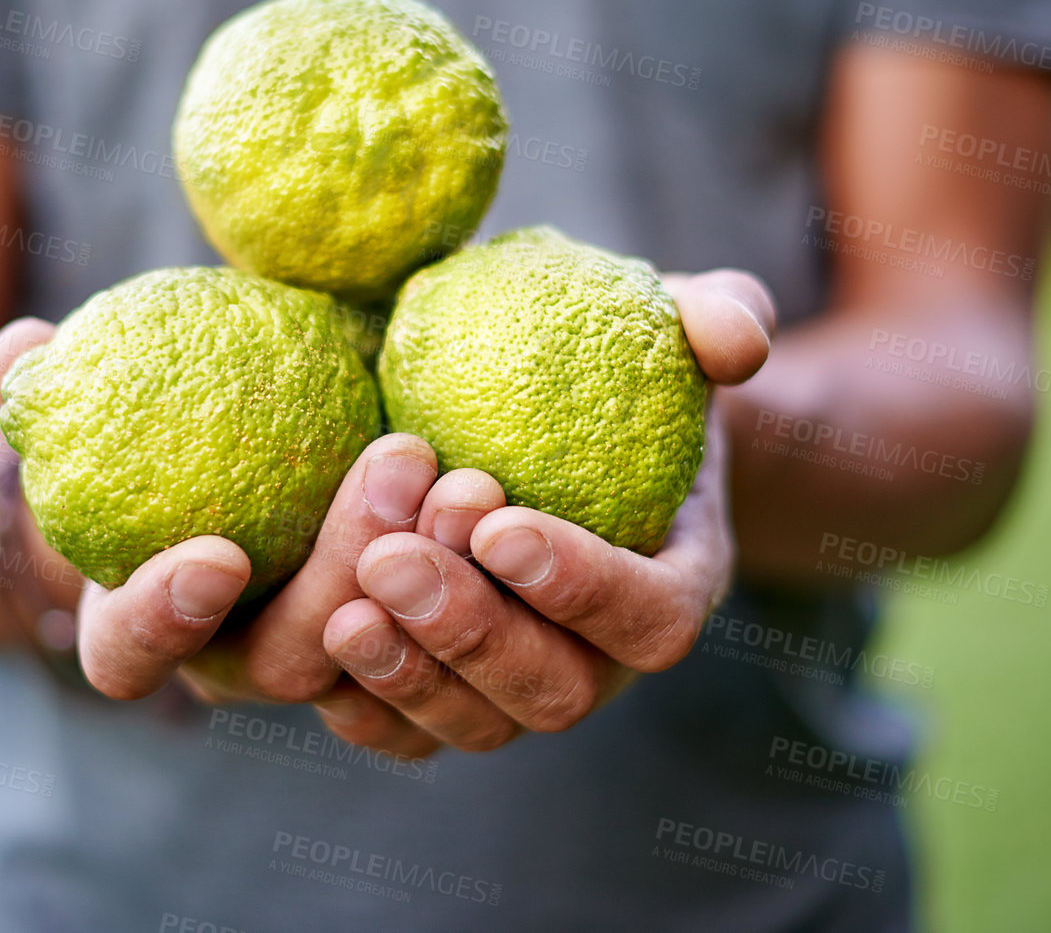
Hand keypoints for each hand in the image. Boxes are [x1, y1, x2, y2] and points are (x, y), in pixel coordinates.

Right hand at [0, 319, 451, 756]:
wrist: (264, 456)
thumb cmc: (172, 427)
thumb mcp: (116, 396)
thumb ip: (61, 378)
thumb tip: (19, 349)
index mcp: (148, 624)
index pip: (129, 656)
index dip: (163, 620)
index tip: (218, 551)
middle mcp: (240, 665)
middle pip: (288, 662)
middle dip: (345, 569)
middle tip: (398, 454)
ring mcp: (332, 673)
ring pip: (385, 671)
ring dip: (434, 585)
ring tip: (469, 480)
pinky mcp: (416, 658)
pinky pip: (459, 662)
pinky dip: (488, 596)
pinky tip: (512, 506)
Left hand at [316, 270, 775, 754]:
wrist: (544, 414)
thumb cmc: (615, 362)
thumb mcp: (675, 318)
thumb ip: (719, 314)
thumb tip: (732, 342)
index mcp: (674, 584)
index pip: (649, 618)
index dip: (579, 585)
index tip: (496, 522)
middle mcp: (604, 660)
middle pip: (553, 692)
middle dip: (470, 632)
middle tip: (393, 556)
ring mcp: (522, 690)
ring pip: (475, 726)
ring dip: (407, 673)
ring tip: (346, 605)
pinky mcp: (447, 698)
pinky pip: (405, 735)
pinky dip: (361, 701)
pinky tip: (318, 636)